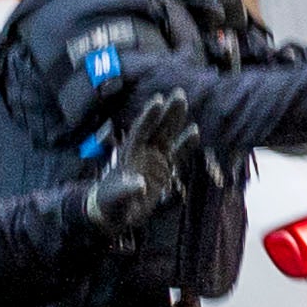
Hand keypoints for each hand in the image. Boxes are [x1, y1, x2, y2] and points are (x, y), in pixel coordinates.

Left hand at [82, 91, 198, 240]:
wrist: (114, 214)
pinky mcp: (163, 169)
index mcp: (128, 154)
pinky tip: (195, 130)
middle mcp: (142, 152)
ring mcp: (153, 159)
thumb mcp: (115, 200)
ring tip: (185, 101)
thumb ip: (126, 191)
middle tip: (179, 93)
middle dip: (167, 111)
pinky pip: (177, 153)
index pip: (140, 132)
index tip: (158, 100)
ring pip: (167, 135)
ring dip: (175, 120)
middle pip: (156, 128)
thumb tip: (140, 184)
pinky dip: (185, 144)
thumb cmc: (110, 204)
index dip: (148, 117)